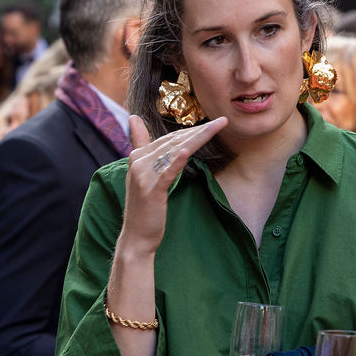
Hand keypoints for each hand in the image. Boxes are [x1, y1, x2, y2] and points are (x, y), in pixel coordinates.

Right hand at [117, 116, 226, 255]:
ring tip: (217, 127)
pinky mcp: (151, 190)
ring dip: (198, 138)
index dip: (190, 130)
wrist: (136, 237)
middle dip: (199, 130)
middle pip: (173, 141)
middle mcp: (138, 162)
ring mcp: (144, 176)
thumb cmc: (144, 207)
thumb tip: (134, 118)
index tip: (212, 124)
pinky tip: (188, 151)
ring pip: (175, 151)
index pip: (168, 138)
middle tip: (222, 122)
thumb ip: (140, 145)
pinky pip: (167, 172)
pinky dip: (178, 161)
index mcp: (137, 156)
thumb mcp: (142, 174)